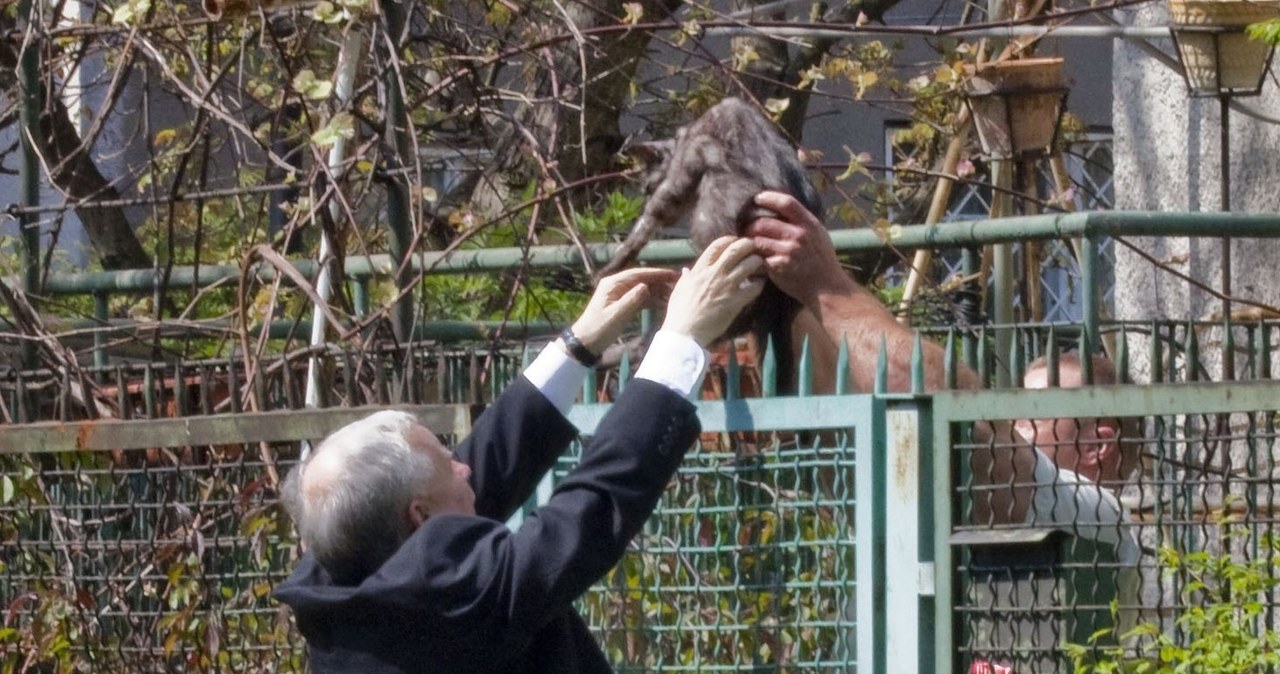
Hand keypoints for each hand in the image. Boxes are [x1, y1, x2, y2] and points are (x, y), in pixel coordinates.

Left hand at [571, 267, 677, 353]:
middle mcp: (616, 286)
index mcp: (612, 284)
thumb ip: (632, 299)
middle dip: (659, 281)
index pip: (637, 274)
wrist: (585, 343)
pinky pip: (640, 299)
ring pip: (643, 289)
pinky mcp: (623, 305)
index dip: (655, 273)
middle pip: (642, 280)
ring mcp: (620, 295)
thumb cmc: (599, 328)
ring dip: (657, 291)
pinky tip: (664, 303)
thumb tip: (646, 286)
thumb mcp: (616, 315)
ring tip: (674, 293)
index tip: (671, 274)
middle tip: (678, 283)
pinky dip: (652, 301)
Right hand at [663, 236, 764, 345]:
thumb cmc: (679, 312)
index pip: (718, 245)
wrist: (685, 332)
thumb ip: (686, 277)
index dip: (730, 239)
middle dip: (749, 245)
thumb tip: (686, 270)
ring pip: (750, 264)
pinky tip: (759, 285)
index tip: (735, 241)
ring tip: (760, 265)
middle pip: (737, 249)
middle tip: (754, 248)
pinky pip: (755, 287)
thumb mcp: (679, 290)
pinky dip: (760, 284)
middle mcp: (715, 273)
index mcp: (700, 269)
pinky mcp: (736, 301)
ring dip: (758, 262)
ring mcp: (727, 286)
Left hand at [744, 191, 855, 307]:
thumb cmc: (822, 260)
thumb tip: (781, 209)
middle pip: (764, 222)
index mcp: (810, 224)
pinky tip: (751, 260)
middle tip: (745, 228)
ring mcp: (787, 252)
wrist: (827, 288)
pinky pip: (757, 258)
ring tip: (746, 244)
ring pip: (757, 240)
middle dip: (750, 225)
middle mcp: (799, 236)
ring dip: (748, 241)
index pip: (787, 203)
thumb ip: (802, 222)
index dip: (769, 198)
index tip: (758, 198)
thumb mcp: (819, 234)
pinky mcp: (778, 267)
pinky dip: (752, 259)